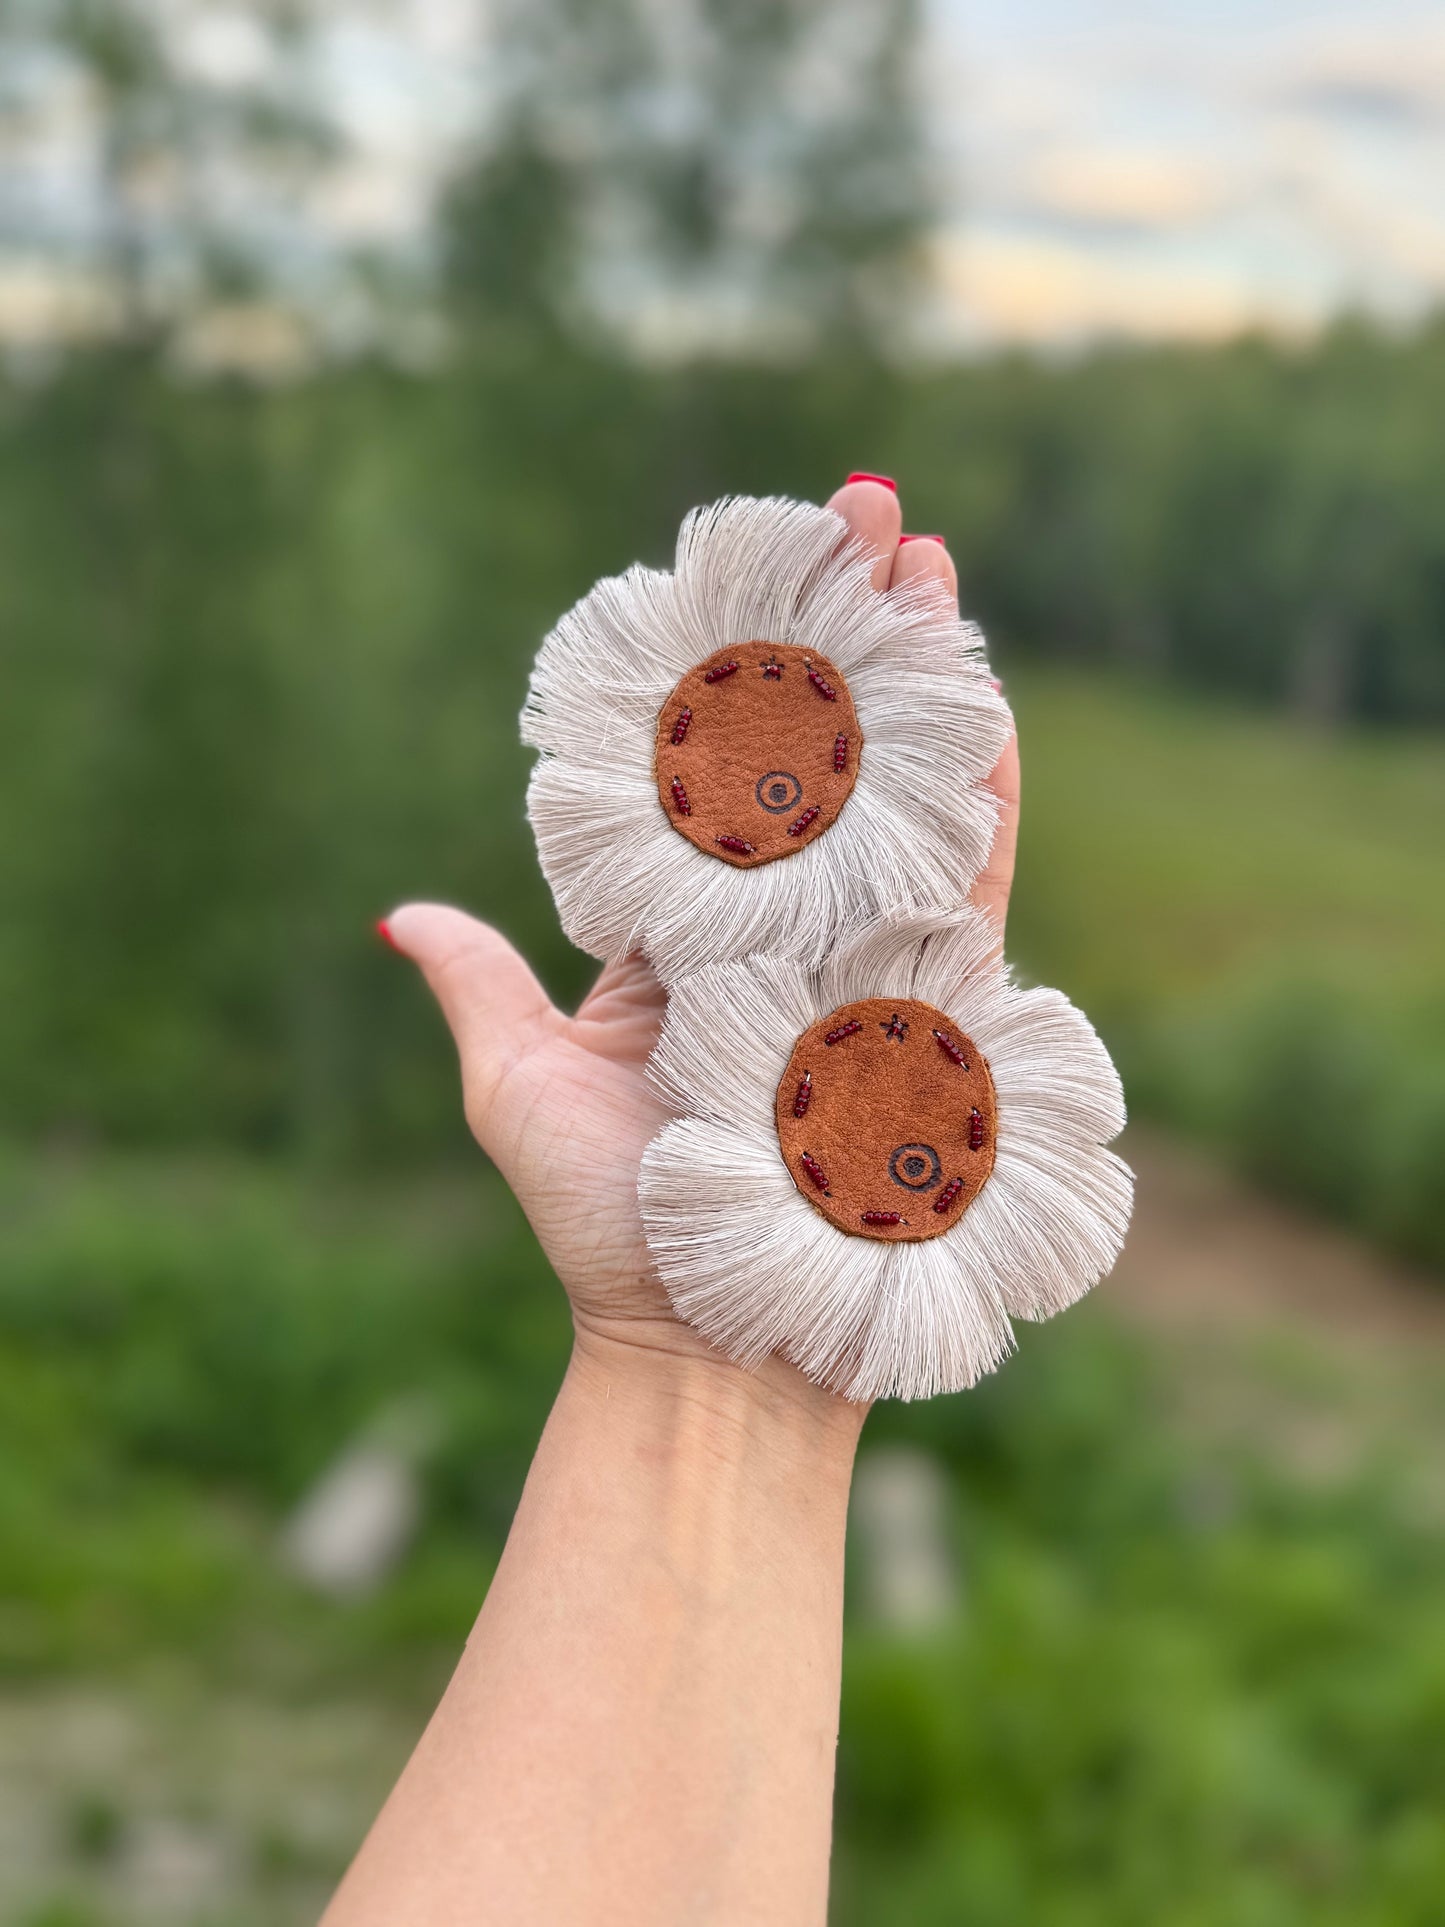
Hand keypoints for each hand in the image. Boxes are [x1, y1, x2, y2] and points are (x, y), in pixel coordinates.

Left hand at [382, 481, 1019, 1406]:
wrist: (710, 1340)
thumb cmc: (607, 1229)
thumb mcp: (519, 1092)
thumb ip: (483, 989)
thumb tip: (401, 917)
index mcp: (689, 927)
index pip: (717, 763)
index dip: (736, 662)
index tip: (743, 566)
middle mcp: (783, 925)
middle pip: (827, 747)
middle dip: (849, 624)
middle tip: (868, 508)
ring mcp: (862, 954)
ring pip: (902, 786)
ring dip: (921, 669)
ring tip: (928, 554)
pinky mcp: (930, 1004)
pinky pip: (963, 879)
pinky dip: (980, 785)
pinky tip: (986, 690)